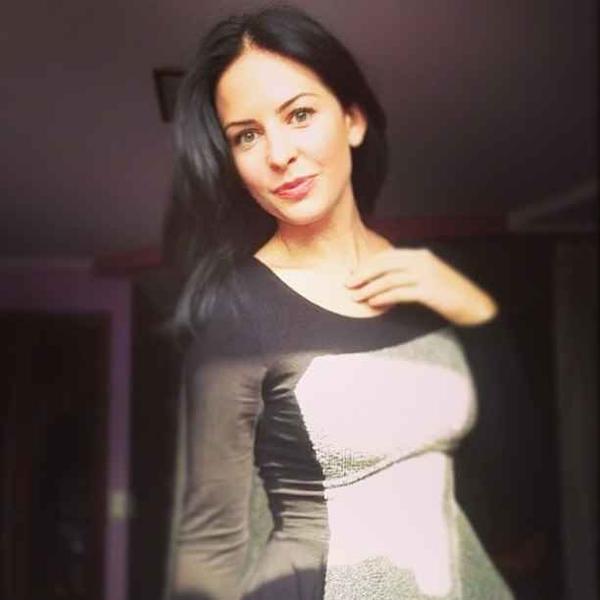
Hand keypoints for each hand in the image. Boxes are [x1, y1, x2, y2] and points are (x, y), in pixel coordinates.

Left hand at [345, 248, 497, 325]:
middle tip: (348, 285)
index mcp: (419, 255)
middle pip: (384, 264)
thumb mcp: (426, 279)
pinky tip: (373, 304)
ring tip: (357, 298)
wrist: (475, 306)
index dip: (367, 265)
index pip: (386, 257)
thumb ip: (405, 276)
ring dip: (369, 289)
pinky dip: (384, 297)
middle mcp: (421, 260)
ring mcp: (426, 274)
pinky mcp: (429, 290)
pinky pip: (399, 292)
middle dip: (363, 275)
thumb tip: (379, 282)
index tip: (353, 275)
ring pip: (389, 279)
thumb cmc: (447, 295)